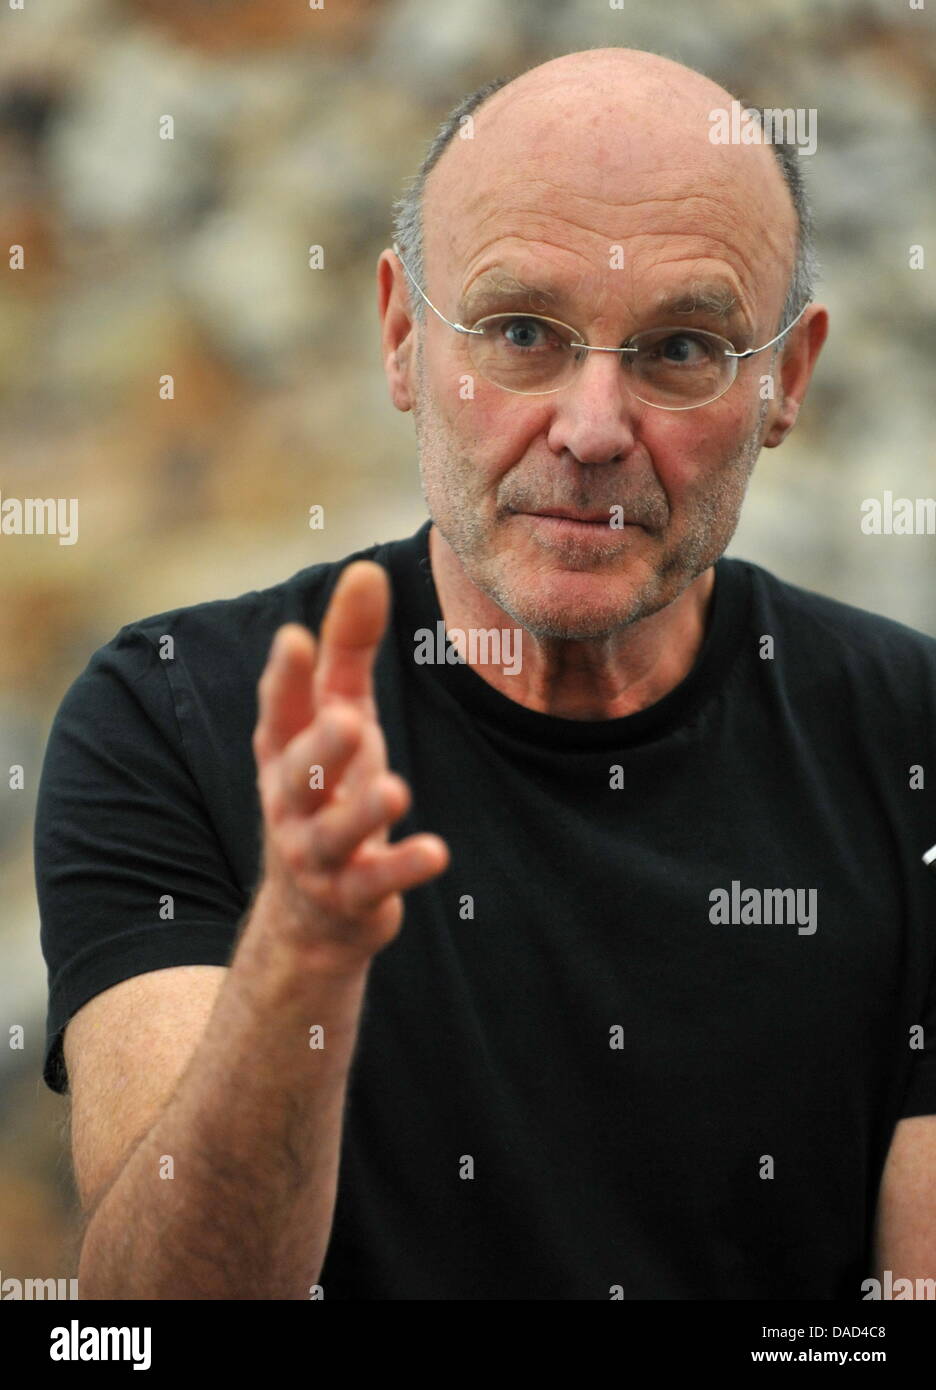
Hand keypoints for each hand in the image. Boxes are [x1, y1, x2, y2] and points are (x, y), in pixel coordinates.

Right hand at [251, 560, 449, 973]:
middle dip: (320, 747)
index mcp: (285, 750)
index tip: (293, 639)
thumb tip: (366, 568)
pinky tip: (436, 852)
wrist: (313, 911)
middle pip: (297, 774)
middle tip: (350, 720)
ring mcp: (317, 853)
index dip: (285, 679)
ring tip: (394, 790)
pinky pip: (374, 882)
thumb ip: (349, 646)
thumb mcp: (338, 712)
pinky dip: (402, 868)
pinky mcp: (352, 895)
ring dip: (363, 813)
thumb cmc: (328, 786)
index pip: (280, 711)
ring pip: (333, 833)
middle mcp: (292, 801)